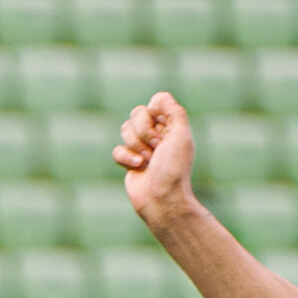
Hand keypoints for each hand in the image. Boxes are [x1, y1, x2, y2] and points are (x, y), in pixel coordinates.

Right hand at [114, 91, 196, 220]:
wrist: (162, 198)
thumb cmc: (173, 168)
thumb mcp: (181, 134)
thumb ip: (174, 110)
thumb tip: (156, 100)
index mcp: (171, 124)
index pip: (155, 102)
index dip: (154, 112)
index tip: (163, 128)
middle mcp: (156, 133)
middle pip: (137, 113)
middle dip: (144, 131)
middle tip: (157, 148)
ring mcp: (141, 147)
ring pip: (125, 130)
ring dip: (136, 146)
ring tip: (148, 161)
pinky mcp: (128, 160)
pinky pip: (117, 149)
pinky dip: (126, 158)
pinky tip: (138, 168)